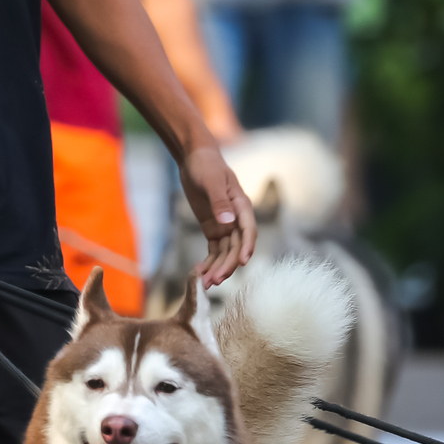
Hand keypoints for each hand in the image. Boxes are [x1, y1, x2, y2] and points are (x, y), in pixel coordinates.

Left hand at [179, 143, 256, 286]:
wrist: (195, 159)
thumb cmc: (206, 165)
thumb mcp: (211, 181)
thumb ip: (220, 201)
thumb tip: (229, 222)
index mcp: (242, 206)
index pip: (248, 231)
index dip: (247, 247)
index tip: (243, 263)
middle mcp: (237, 219)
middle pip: (236, 247)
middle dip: (227, 265)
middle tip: (215, 281)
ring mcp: (226, 226)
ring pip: (225, 252)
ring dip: (217, 268)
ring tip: (205, 285)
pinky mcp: (213, 229)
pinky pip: (214, 250)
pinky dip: (209, 262)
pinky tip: (200, 274)